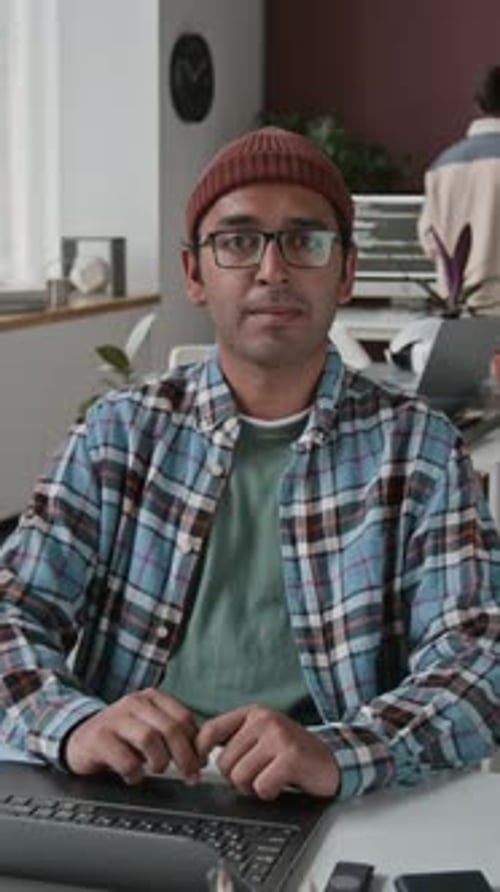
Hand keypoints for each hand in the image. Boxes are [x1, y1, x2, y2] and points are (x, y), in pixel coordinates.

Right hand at [64, 688, 201, 783]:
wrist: (79, 738)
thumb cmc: (121, 737)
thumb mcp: (149, 727)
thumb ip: (173, 734)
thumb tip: (203, 755)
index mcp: (151, 697)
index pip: (184, 717)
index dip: (196, 744)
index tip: (202, 763)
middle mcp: (134, 703)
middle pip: (171, 729)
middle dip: (185, 757)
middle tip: (190, 776)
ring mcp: (115, 719)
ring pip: (150, 740)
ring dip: (159, 762)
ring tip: (156, 770)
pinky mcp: (99, 739)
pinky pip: (125, 759)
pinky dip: (134, 773)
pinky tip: (133, 776)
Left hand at [196, 704, 338, 799]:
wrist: (330, 760)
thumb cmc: (290, 753)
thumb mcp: (261, 737)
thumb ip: (234, 740)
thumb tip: (197, 752)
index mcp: (252, 713)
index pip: (211, 730)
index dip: (200, 752)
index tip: (203, 765)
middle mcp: (264, 720)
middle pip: (223, 762)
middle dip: (236, 778)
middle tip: (256, 775)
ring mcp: (278, 736)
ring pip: (240, 776)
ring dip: (252, 787)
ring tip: (269, 778)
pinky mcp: (291, 756)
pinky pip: (261, 786)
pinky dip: (268, 793)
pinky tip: (281, 784)